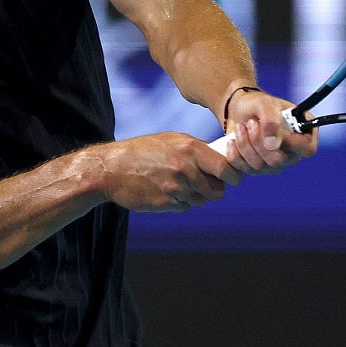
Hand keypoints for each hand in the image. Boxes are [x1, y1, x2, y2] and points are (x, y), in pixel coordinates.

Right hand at [95, 132, 243, 212]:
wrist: (112, 169)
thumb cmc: (143, 151)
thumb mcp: (171, 140)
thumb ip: (196, 148)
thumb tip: (220, 156)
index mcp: (190, 149)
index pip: (225, 168)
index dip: (233, 176)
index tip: (233, 178)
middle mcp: (185, 169)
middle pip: (216, 190)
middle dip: (214, 190)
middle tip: (206, 185)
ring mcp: (175, 188)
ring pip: (200, 200)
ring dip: (195, 196)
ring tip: (178, 184)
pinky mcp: (166, 204)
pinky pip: (184, 207)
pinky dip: (179, 202)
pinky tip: (165, 191)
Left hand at [222, 89, 318, 173]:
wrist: (238, 110)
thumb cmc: (256, 104)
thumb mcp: (264, 104)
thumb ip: (271, 120)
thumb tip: (273, 145)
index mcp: (303, 133)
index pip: (307, 149)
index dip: (292, 143)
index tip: (275, 130)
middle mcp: (292, 152)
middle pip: (279, 161)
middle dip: (258, 141)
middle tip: (251, 123)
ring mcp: (275, 163)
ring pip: (260, 166)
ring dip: (244, 144)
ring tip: (241, 126)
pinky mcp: (257, 169)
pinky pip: (245, 170)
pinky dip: (235, 154)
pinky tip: (232, 141)